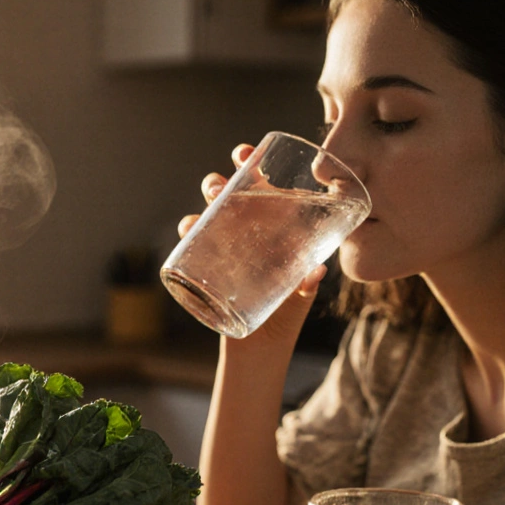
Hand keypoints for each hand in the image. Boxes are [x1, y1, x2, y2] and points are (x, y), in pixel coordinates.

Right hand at [178, 144, 324, 347]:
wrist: (261, 352)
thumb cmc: (286, 318)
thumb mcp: (300, 298)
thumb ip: (306, 285)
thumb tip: (316, 271)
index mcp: (270, 230)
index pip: (261, 190)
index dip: (253, 166)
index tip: (248, 152)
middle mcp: (243, 234)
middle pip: (228, 196)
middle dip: (222, 180)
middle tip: (224, 180)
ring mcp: (222, 251)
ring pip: (207, 214)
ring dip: (205, 201)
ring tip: (211, 199)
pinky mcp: (204, 271)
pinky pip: (191, 245)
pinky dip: (188, 232)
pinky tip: (190, 228)